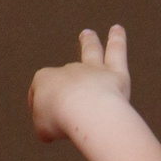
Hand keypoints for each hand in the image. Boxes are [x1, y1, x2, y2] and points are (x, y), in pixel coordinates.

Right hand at [29, 26, 132, 142]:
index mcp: (45, 80)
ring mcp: (92, 70)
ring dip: (89, 42)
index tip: (47, 125)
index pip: (41, 94)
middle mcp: (69, 71)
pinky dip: (117, 40)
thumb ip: (46, 126)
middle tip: (60, 73)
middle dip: (63, 75)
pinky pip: (116, 53)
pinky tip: (118, 29)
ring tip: (89, 33)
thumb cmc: (60, 119)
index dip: (42, 110)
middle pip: (66, 75)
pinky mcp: (115, 74)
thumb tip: (49, 131)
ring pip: (91, 52)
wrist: (83, 111)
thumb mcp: (43, 128)